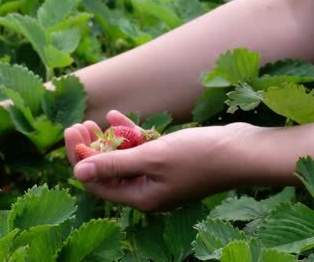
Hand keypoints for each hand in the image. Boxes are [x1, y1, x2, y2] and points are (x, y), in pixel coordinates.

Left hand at [64, 110, 257, 210]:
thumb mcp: (152, 158)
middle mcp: (147, 189)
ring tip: (92, 119)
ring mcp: (158, 175)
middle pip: (107, 170)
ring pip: (123, 158)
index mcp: (141, 197)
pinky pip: (141, 148)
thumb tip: (78, 172)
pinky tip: (116, 116)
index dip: (79, 158)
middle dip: (89, 148)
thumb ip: (115, 164)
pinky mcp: (169, 160)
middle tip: (77, 124)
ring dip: (107, 139)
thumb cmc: (199, 156)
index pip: (97, 182)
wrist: (242, 151)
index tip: (71, 132)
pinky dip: (128, 134)